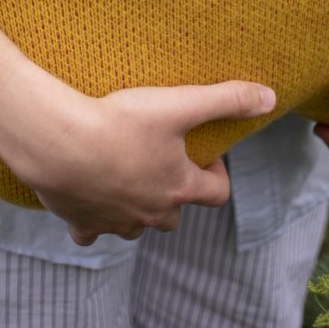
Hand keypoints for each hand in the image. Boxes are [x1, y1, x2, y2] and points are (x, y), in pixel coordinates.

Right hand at [10, 80, 275, 245]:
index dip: (216, 175)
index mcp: (178, 187)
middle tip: (161, 161)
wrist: (59, 144)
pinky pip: (90, 231)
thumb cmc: (120, 123)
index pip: (215, 193)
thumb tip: (269, 97)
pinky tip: (86, 196)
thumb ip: (224, 99)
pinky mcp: (82, 222)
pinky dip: (93, 219)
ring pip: (135, 224)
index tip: (207, 155)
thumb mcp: (177, 104)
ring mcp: (116, 221)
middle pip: (174, 214)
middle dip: (174, 193)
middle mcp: (151, 213)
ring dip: (136, 207)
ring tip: (126, 176)